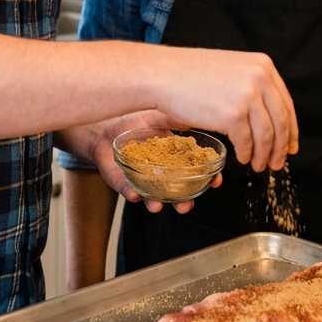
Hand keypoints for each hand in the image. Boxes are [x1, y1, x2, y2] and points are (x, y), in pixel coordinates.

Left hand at [83, 110, 221, 215]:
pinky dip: (131, 194)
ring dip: (156, 204)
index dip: (206, 179)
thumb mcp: (156, 116)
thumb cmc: (133, 122)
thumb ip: (172, 119)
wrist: (105, 127)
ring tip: (157, 206)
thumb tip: (192, 120)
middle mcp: (160, 174)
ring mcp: (141, 180)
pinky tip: (135, 194)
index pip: (194, 172)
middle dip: (183, 202)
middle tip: (186, 205)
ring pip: (152, 198)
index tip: (216, 181)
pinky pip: (128, 191)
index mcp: (173, 159)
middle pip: (176, 193)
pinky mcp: (122, 182)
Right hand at [153, 47, 298, 173]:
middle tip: (278, 162)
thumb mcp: (231, 69)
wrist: (163, 74)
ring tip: (259, 165)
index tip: (290, 145)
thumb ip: (252, 85)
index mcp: (263, 65)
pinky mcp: (233, 115)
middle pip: (281, 121)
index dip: (290, 129)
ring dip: (264, 155)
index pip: (286, 103)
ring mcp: (247, 96)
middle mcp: (260, 78)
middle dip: (281, 147)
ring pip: (267, 136)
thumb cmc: (190, 73)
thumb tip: (268, 114)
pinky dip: (247, 154)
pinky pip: (247, 142)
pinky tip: (243, 158)